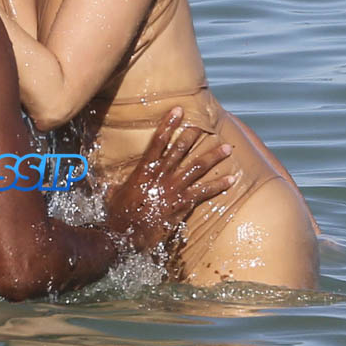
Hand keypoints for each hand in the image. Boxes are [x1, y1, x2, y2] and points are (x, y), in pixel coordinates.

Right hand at [107, 108, 234, 256]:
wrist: (124, 235)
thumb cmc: (117, 215)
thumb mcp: (113, 194)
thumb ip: (118, 185)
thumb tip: (113, 184)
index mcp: (144, 170)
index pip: (158, 141)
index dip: (168, 124)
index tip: (178, 110)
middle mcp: (160, 176)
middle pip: (181, 150)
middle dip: (193, 136)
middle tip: (205, 125)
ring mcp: (173, 189)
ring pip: (197, 168)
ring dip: (213, 157)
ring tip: (227, 148)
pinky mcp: (181, 204)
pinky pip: (204, 192)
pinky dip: (219, 185)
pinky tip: (231, 178)